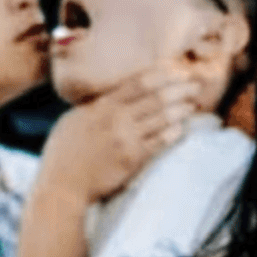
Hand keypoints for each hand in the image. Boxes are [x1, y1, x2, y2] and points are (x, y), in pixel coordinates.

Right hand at [40, 66, 199, 203]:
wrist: (62, 186)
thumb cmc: (62, 155)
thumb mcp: (72, 121)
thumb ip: (95, 108)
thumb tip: (111, 99)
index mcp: (101, 107)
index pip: (138, 83)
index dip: (161, 74)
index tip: (176, 69)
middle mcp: (116, 119)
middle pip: (156, 97)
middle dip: (179, 88)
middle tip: (194, 84)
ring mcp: (126, 139)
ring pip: (163, 118)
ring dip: (181, 109)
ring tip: (192, 105)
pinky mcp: (133, 159)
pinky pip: (160, 142)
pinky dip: (173, 133)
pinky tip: (181, 128)